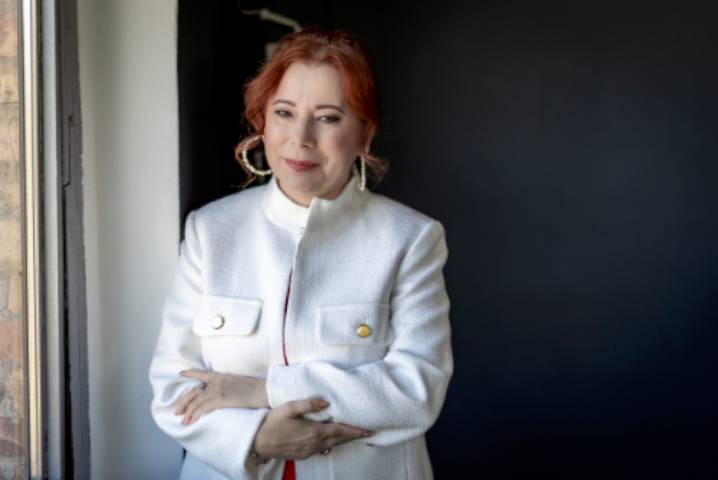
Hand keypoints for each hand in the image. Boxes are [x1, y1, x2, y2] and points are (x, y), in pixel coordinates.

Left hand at [174, 369, 268, 423]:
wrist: (265, 390)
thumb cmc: (258, 390)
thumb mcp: (242, 384)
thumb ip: (232, 387)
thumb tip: (230, 395)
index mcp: (223, 376)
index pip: (202, 374)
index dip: (191, 373)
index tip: (181, 373)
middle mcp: (217, 382)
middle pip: (195, 391)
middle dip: (184, 402)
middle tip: (177, 411)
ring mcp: (218, 389)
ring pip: (196, 401)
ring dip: (188, 412)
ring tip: (182, 421)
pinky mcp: (220, 399)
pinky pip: (202, 408)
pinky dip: (194, 415)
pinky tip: (190, 421)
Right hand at [253, 398, 373, 459]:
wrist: (258, 442)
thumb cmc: (272, 423)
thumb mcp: (289, 408)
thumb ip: (308, 404)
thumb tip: (326, 402)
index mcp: (313, 432)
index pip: (340, 431)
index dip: (355, 431)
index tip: (368, 430)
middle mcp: (314, 444)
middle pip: (339, 440)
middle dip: (354, 436)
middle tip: (367, 432)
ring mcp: (309, 451)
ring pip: (332, 446)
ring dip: (344, 440)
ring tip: (354, 434)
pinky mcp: (304, 455)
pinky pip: (323, 449)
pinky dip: (332, 444)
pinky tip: (334, 439)